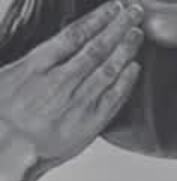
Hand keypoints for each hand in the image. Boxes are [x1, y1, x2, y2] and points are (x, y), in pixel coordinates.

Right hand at [0, 1, 143, 180]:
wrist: (6, 146)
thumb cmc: (4, 114)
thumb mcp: (9, 76)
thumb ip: (37, 61)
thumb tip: (57, 46)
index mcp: (38, 65)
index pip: (74, 35)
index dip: (98, 19)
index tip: (113, 8)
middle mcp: (61, 80)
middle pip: (97, 48)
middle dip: (119, 27)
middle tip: (135, 12)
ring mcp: (78, 101)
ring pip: (108, 69)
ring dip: (126, 49)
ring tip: (138, 34)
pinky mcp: (90, 123)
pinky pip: (113, 98)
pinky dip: (126, 81)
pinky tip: (135, 68)